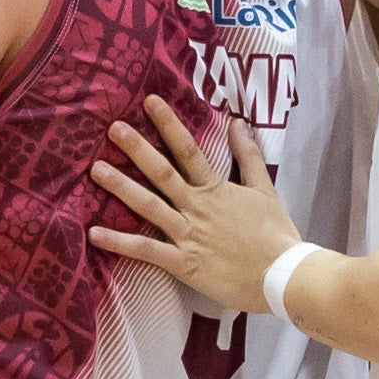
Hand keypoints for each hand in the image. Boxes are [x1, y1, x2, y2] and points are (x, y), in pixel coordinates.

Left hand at [87, 96, 304, 316]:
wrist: (283, 276)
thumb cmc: (276, 235)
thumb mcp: (265, 190)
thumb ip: (248, 156)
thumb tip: (237, 122)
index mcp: (216, 189)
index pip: (188, 150)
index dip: (168, 124)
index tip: (149, 102)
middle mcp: (197, 207)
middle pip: (162, 173)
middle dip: (137, 149)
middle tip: (113, 129)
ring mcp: (188, 235)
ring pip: (149, 207)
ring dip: (121, 187)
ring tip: (96, 171)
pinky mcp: (184, 263)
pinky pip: (147, 251)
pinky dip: (121, 243)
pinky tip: (95, 234)